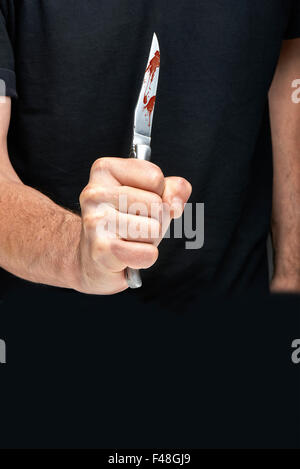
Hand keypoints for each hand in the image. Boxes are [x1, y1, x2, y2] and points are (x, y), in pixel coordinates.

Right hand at [75, 157, 191, 293]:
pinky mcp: (101, 250)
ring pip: (154, 229)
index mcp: (105, 170)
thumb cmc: (125, 222)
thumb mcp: (152, 195)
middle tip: (134, 225)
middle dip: (155, 220)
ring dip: (150, 240)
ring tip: (129, 240)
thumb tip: (174, 204)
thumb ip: (174, 189)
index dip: (158, 194)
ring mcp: (96, 221)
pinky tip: (128, 256)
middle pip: (157, 204)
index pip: (155, 177)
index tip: (139, 202)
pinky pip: (148, 253)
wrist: (94, 258)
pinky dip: (146, 258)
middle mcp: (95, 193)